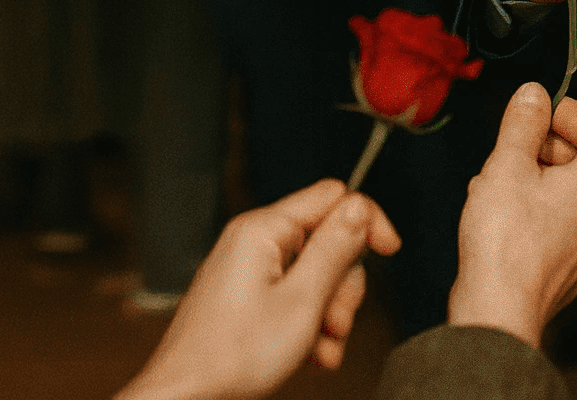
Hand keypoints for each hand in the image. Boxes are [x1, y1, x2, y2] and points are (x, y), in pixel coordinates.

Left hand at [114, 180, 400, 399]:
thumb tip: (359, 209)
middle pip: (327, 241)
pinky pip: (294, 296)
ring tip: (322, 347)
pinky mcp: (247, 297)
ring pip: (315, 275)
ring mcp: (249, 271)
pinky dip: (309, 324)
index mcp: (263, 231)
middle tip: (336, 321)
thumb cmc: (231, 357)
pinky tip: (311, 354)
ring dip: (329, 313)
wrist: (187, 397)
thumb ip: (335, 249)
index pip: (332, 196)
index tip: (388, 250)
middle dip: (343, 286)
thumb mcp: (302, 301)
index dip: (366, 221)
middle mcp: (254, 243)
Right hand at [447, 84, 576, 347]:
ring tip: (497, 181)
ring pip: (572, 191)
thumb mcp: (507, 164)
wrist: (499, 310)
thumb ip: (523, 123)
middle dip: (547, 145)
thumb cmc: (506, 242)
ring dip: (537, 177)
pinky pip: (563, 221)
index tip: (540, 112)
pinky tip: (500, 212)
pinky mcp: (576, 265)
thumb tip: (533, 95)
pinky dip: (537, 208)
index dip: (571, 112)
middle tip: (511, 146)